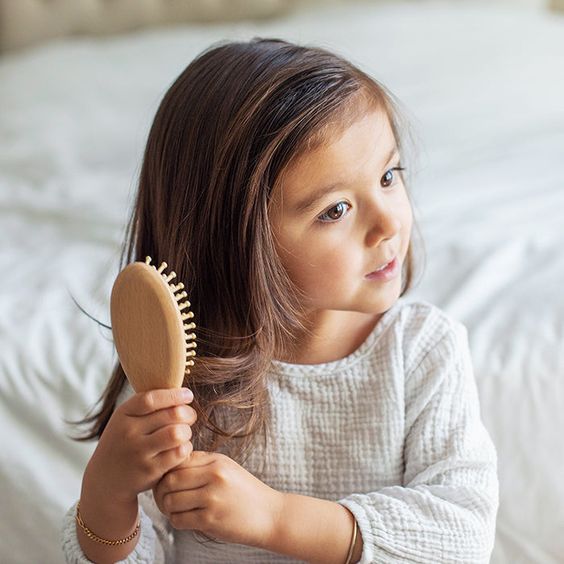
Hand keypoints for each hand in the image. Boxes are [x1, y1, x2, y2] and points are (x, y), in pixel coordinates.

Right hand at [85, 388, 196, 503]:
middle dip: (187, 413)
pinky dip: (185, 448)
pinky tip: (181, 448)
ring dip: (187, 431)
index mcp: (123, 414)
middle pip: (171, 415)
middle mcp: (129, 432)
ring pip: (176, 433)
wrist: (105, 480)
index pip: (151, 399)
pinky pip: (178, 453)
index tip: (188, 395)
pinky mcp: (149, 470)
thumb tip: (179, 390)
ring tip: (185, 433)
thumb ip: (147, 405)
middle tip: (190, 417)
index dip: (174, 395)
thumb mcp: (125, 420)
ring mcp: (139, 452)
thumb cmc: (124, 442)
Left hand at [153, 450, 284, 548]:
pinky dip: (176, 521)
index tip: (167, 481)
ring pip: (171, 501)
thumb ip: (201, 463)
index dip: (166, 472)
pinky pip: (179, 519)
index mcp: (216, 461)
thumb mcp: (227, 467)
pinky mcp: (211, 519)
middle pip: (169, 481)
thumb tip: (171, 464)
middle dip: (161, 492)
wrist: (270, 514)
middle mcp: (214, 476)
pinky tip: (185, 519)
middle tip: (163, 498)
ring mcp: (212, 498)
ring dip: (167, 508)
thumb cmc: (245, 491)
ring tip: (175, 509)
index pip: (177, 461)